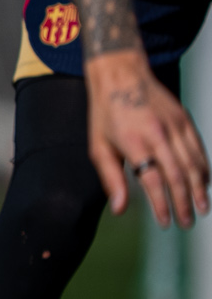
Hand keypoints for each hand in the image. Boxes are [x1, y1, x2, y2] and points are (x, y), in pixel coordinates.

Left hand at [83, 48, 208, 227]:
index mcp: (133, 142)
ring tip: (200, 209)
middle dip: (183, 203)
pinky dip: (203, 169)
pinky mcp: (185, 120)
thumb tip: (119, 209)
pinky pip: (199, 150)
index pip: (153, 182)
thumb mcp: (98, 146)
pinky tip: (203, 184)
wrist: (122, 75)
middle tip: (187, 223)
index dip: (161, 205)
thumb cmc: (106, 114)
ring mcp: (175, 126)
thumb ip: (110, 179)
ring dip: (198, 190)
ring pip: (193, 164)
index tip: (164, 223)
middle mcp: (157, 134)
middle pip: (177, 176)